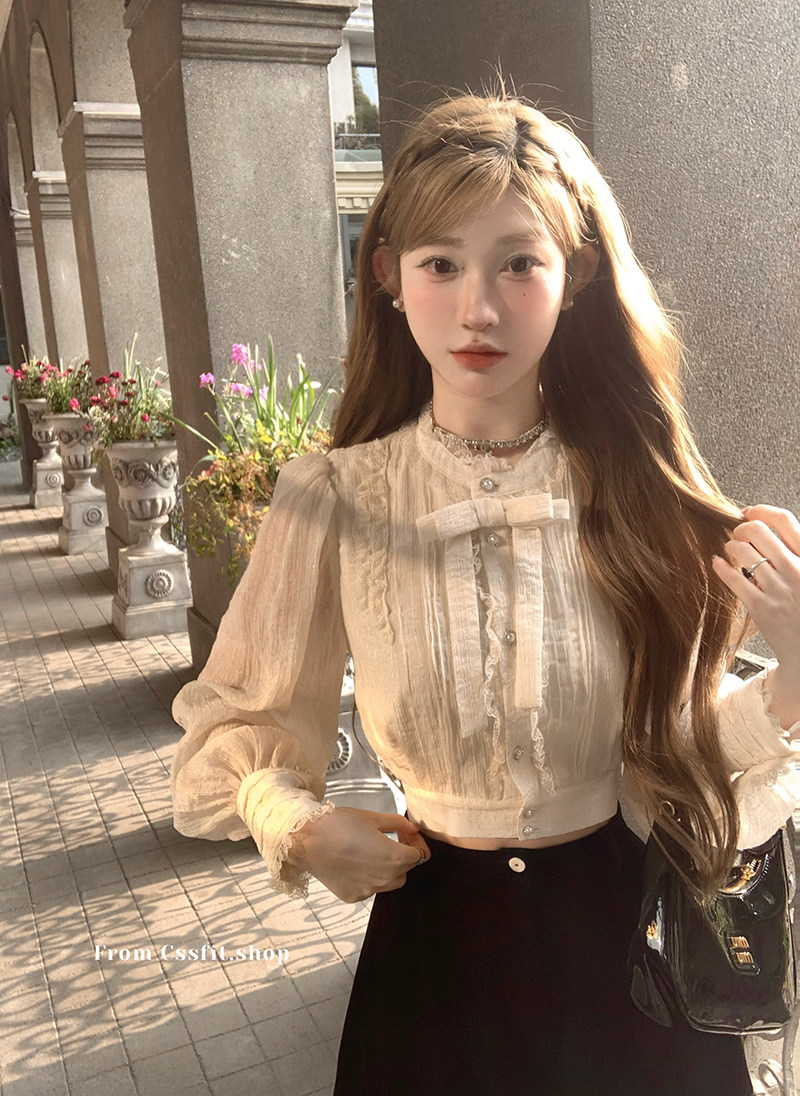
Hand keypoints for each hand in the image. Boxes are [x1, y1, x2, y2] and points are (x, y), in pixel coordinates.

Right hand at [286, 807, 430, 902]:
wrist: (306, 840)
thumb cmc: (338, 825)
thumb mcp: (373, 818)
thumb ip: (398, 824)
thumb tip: (414, 829)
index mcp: (393, 858)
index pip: (420, 856)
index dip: (416, 843)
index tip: (407, 835)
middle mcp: (384, 879)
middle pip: (406, 870)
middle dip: (403, 855)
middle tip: (391, 839)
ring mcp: (368, 891)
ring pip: (390, 882)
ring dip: (389, 869)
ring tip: (372, 851)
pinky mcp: (353, 896)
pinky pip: (370, 888)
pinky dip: (369, 877)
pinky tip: (355, 862)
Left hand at [712, 504, 799, 717]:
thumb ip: (797, 554)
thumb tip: (772, 529)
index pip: (785, 521)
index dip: (762, 511)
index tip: (750, 512)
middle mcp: (797, 571)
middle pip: (758, 532)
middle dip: (741, 528)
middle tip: (737, 532)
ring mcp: (778, 590)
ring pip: (743, 552)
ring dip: (731, 546)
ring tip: (731, 549)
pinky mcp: (762, 608)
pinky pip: (734, 579)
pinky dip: (721, 567)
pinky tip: (717, 563)